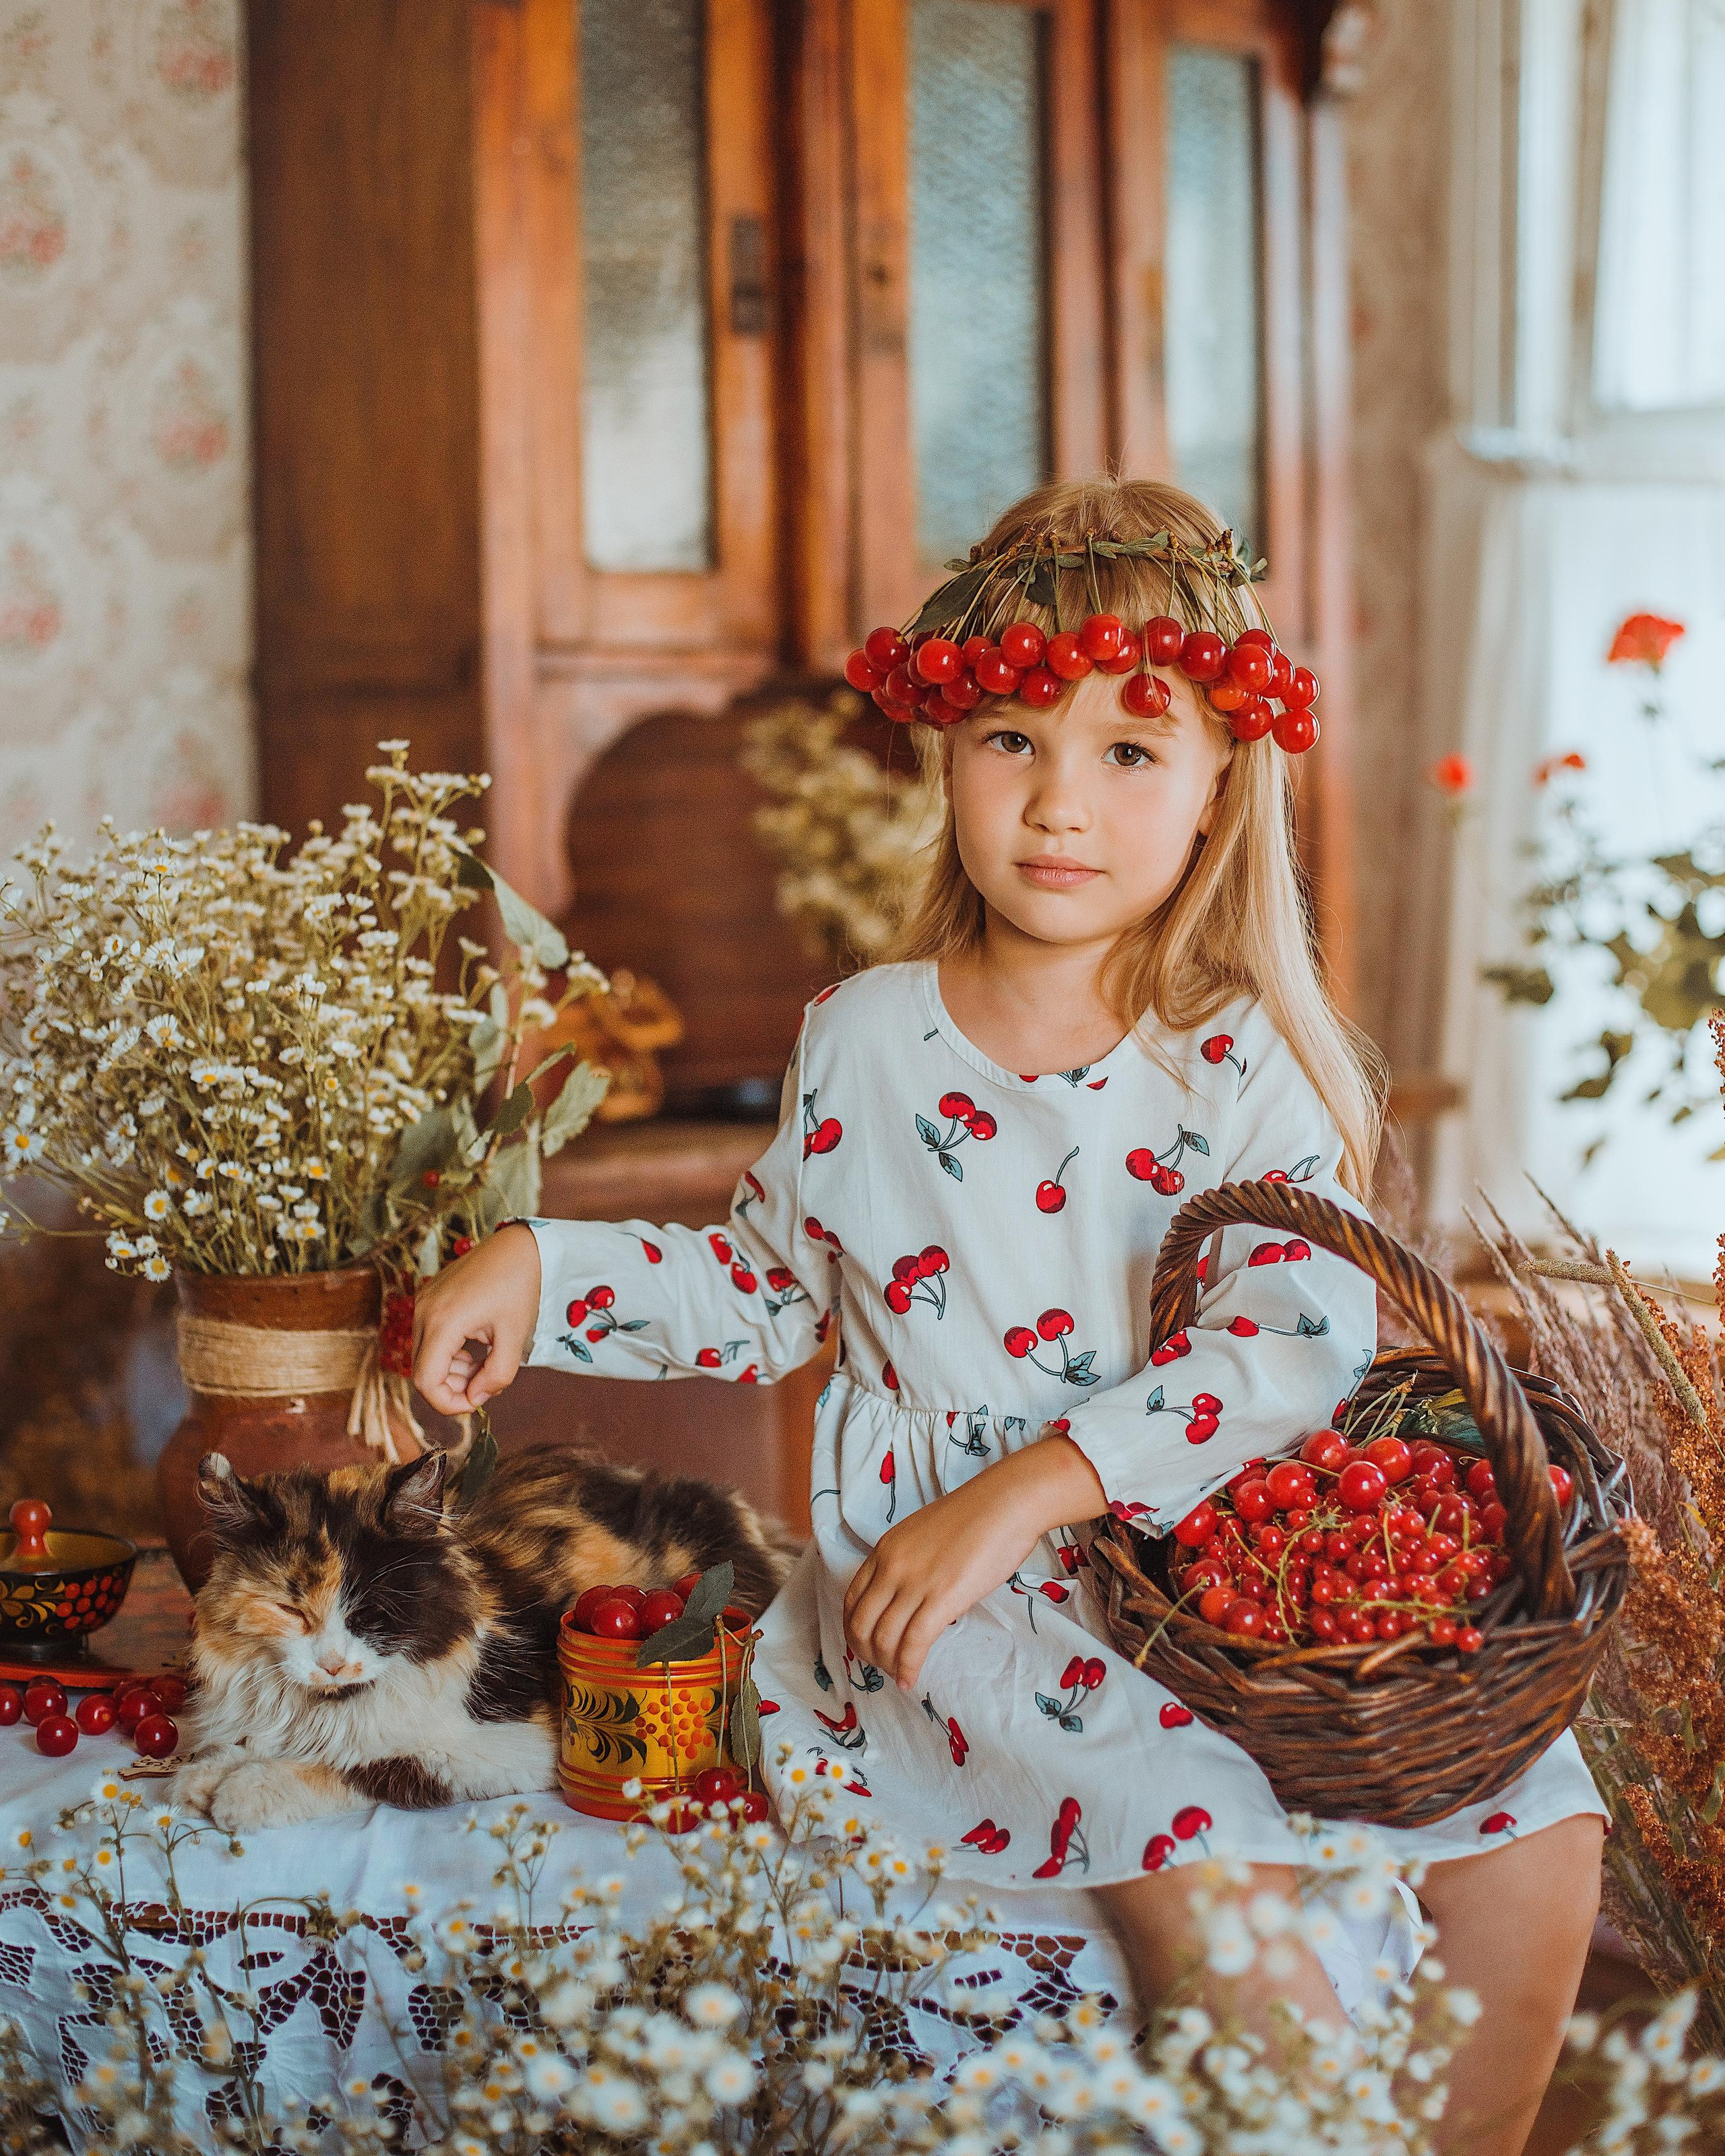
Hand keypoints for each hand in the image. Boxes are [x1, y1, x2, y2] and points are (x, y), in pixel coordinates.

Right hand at [412, 1223, 541, 1414]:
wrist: (519, 1246)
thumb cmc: (520, 1287)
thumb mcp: (514, 1337)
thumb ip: (496, 1376)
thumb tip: (476, 1399)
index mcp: (443, 1322)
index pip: (426, 1382)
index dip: (448, 1403)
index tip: (476, 1403)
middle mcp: (424, 1312)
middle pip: (422, 1371)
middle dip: (452, 1387)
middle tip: (485, 1382)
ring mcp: (423, 1303)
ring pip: (424, 1356)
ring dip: (451, 1371)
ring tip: (484, 1364)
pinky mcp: (429, 1298)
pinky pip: (428, 1338)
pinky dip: (449, 1353)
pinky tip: (475, 1349)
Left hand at [842, 1437, 1105, 1690]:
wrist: (1004, 1504)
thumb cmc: (975, 1516)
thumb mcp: (924, 1535)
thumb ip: (910, 1563)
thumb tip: (913, 1596)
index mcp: (885, 1549)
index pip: (852, 1598)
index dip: (853, 1627)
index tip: (865, 1643)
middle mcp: (891, 1567)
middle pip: (861, 1623)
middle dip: (866, 1652)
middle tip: (880, 1666)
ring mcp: (915, 1584)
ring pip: (883, 1638)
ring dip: (886, 1664)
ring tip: (898, 1676)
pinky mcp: (941, 1599)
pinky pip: (913, 1644)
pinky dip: (907, 1668)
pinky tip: (910, 1679)